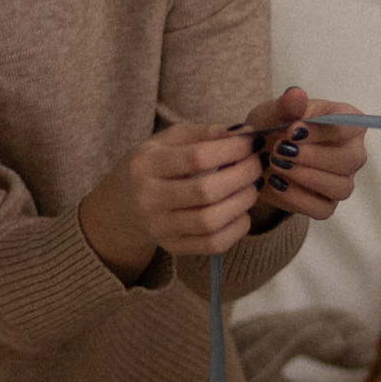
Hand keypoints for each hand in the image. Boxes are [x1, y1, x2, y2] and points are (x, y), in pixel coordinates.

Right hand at [79, 121, 265, 276]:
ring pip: (211, 221)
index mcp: (145, 164)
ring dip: (242, 202)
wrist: (124, 203)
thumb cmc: (154, 164)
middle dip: (242, 175)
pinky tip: (242, 212)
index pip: (195, 158)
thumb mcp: (168, 140)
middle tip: (257, 165)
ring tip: (252, 187)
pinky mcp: (172, 247)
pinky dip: (236, 229)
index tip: (250, 142)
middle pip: (206, 191)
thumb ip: (202, 134)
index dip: (230, 149)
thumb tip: (242, 134)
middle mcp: (148, 199)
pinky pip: (212, 244)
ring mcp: (159, 227)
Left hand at [246, 86, 365, 221]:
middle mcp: (352, 152)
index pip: (351, 126)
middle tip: (280, 150)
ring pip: (341, 187)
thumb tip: (296, 94)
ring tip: (276, 165)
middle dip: (314, 157)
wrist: (257, 157)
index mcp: (347, 122)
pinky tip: (276, 183)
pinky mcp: (327, 203)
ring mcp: (342, 180)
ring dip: (306, 177)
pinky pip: (323, 209)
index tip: (291, 131)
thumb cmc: (273, 128)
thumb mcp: (274, 112)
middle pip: (351, 160)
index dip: (322, 130)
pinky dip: (298, 198)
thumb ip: (286, 105)